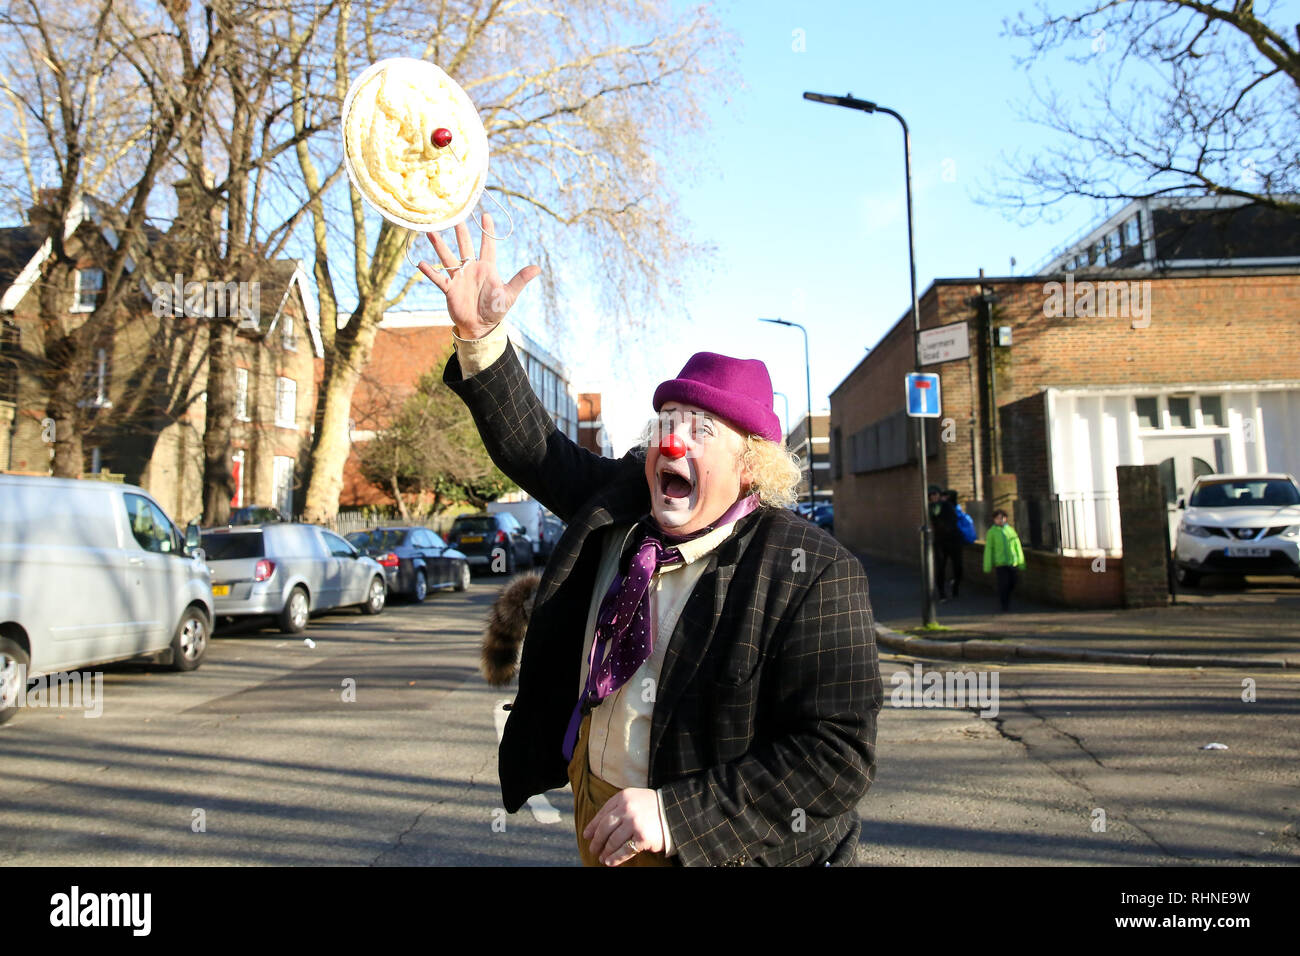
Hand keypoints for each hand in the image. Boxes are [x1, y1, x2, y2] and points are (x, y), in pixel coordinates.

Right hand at [417, 213, 539, 339]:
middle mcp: (472, 269)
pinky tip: (421, 263)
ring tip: (431, 231)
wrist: (481, 327)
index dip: (487, 230)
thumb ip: (520, 280)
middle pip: (465, 245)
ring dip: (440, 246)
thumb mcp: (509, 295)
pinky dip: (430, 272)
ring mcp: (460, 278)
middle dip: (460, 231)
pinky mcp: (450, 289)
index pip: (488, 245)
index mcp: (487, 268)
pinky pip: (438, 278)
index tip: (485, 215)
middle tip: (454, 215)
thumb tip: (537, 268)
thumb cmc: (496, 310)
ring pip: (448, 257)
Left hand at [583, 787, 665, 865]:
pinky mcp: (642, 837)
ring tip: (602, 857)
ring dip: (605, 851)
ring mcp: (634, 823)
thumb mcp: (634, 799)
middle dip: (596, 841)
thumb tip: (597, 827)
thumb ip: (618, 808)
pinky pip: (624, 850)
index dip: (592, 826)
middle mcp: (627, 808)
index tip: (587, 835)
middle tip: (593, 849)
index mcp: (623, 797)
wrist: (675, 812)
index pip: (602, 814)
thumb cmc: (652, 807)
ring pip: (612, 841)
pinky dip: (615, 858)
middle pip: (604, 828)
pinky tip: (610, 862)